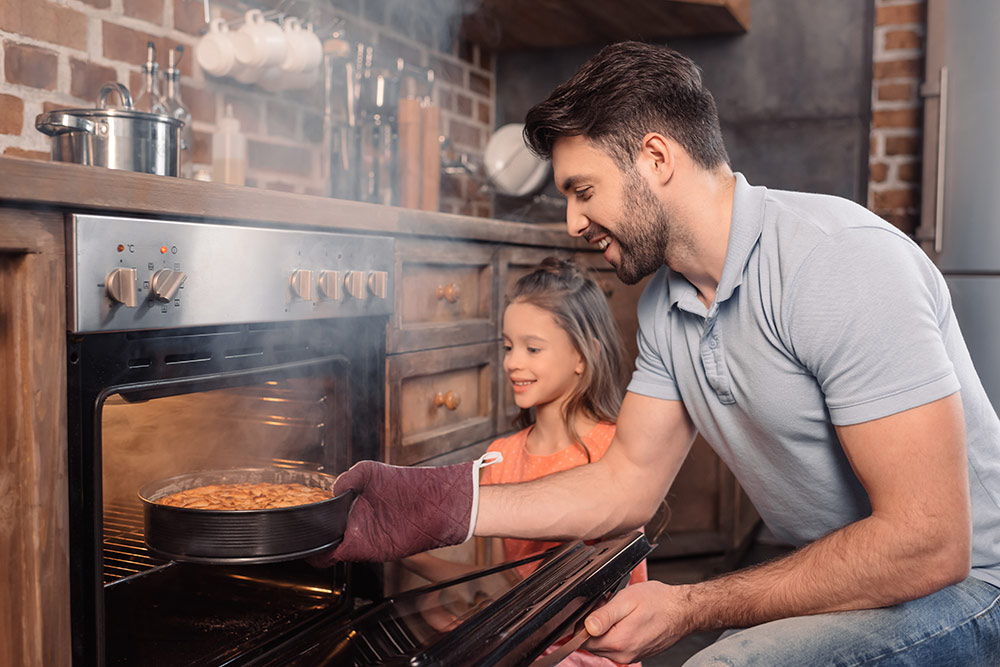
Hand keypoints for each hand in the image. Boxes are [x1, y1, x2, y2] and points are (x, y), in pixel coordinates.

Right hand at [308, 459, 475, 563]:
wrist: (437, 500)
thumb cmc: (409, 484)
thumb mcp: (373, 471)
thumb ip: (351, 475)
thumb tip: (334, 489)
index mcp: (353, 508)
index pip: (325, 521)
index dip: (310, 522)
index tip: (300, 519)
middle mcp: (356, 525)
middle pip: (323, 538)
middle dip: (309, 537)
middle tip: (301, 529)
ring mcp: (364, 538)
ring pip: (329, 550)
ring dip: (318, 546)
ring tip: (310, 535)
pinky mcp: (373, 549)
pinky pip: (345, 556)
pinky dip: (330, 554)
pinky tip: (327, 542)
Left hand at [581, 581, 692, 662]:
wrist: (684, 610)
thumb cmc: (659, 602)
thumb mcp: (627, 600)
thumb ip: (604, 615)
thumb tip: (587, 626)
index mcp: (619, 642)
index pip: (584, 640)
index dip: (584, 622)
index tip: (595, 608)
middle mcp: (624, 654)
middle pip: (592, 644)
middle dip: (594, 625)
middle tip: (607, 606)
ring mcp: (631, 656)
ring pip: (604, 645)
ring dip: (605, 629)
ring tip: (619, 611)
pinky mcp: (636, 653)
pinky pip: (617, 646)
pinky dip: (616, 633)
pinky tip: (626, 619)